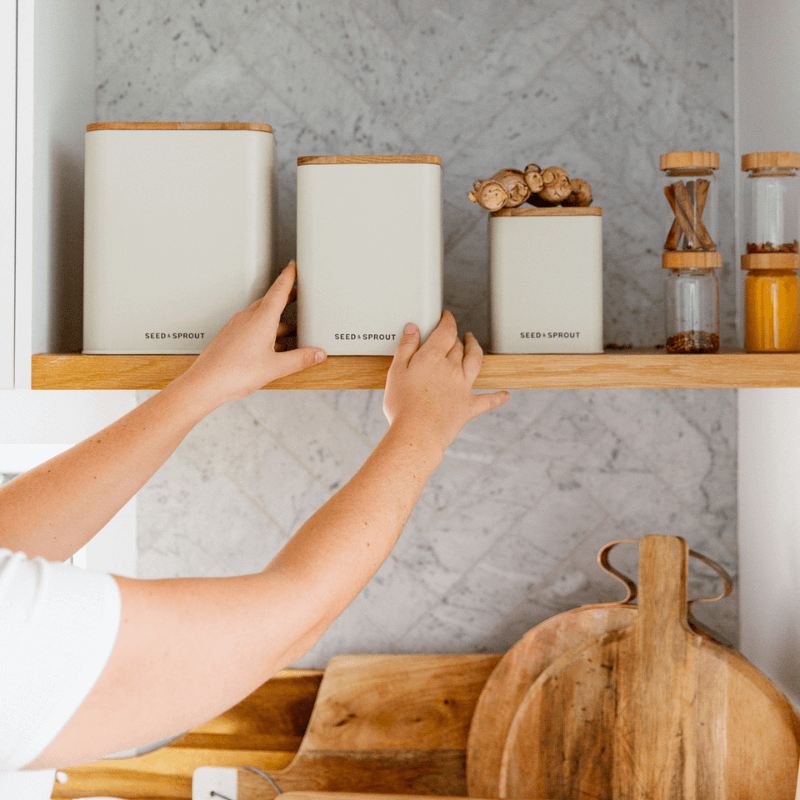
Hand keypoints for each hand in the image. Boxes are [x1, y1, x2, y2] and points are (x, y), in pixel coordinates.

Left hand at [179, 260, 325, 407]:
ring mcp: (236, 326)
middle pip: (270, 301)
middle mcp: (247, 318)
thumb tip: (316, 354)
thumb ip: (300, 359)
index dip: (289, 276)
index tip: (294, 266)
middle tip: (296, 293)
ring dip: (276, 318)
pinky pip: (251, 326)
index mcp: (261, 320)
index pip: (279, 290)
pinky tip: (270, 344)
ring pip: (261, 315)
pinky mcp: (230, 336)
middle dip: (285, 297)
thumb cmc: (233, 374)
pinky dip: (264, 330)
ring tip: (290, 327)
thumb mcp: (275, 367)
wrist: (205, 384)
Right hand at [383, 311, 509, 454]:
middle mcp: (452, 369)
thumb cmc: (403, 405)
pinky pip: (487, 400)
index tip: (446, 316)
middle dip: (456, 337)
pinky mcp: (468, 407)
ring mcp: (463, 387)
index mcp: (433, 358)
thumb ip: (406, 347)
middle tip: (453, 334)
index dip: (447, 321)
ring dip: (475, 350)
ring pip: (475, 362)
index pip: (445, 331)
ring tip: (474, 344)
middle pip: (458, 346)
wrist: (417, 433)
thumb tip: (413, 328)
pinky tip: (506, 395)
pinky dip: (497, 397)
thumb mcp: (396, 371)